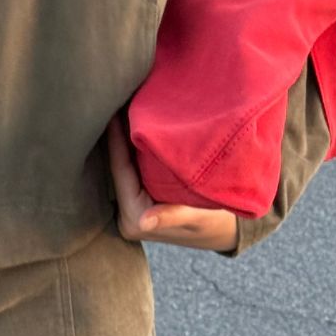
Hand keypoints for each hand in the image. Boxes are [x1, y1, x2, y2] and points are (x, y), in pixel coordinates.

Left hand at [106, 112, 239, 252]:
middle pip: (118, 169)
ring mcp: (129, 208)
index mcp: (134, 219)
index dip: (117, 141)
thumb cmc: (212, 223)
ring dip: (125, 141)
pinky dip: (133, 150)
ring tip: (124, 109)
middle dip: (119, 137)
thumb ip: (171, 218)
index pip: (121, 172)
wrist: (222, 232)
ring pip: (124, 168)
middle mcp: (126, 215)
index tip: (114, 114)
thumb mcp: (196, 218)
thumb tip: (143, 223)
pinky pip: (131, 170)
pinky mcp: (136, 200)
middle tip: (116, 103)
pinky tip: (135, 126)